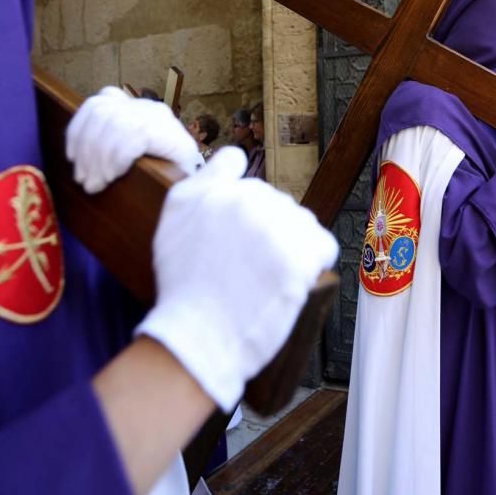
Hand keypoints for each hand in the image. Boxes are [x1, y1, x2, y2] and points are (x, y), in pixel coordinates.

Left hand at [66, 86, 203, 192]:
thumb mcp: (132, 159)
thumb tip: (78, 150)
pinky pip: (131, 138)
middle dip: (86, 150)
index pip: (99, 102)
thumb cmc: (163, 181)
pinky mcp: (170, 133)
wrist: (202, 194)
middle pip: (102, 113)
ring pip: (113, 124)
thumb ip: (110, 145)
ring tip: (97, 183)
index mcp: (140, 109)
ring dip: (98, 158)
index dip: (79, 128)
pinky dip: (116, 159)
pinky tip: (114, 176)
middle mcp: (151, 108)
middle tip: (85, 180)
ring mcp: (162, 119)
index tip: (72, 157)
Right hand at [134, 147, 338, 410]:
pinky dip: (313, 260)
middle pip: (273, 199)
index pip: (233, 162)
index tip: (237, 218)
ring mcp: (275, 227)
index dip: (237, 191)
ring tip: (268, 274)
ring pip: (300, 220)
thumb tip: (235, 158)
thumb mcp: (172, 222)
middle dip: (266, 225)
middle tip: (248, 261)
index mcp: (211, 189)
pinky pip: (323, 246)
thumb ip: (202, 183)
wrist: (198, 336)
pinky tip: (295, 276)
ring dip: (291, 242)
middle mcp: (244, 200)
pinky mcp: (300, 257)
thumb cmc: (183, 287)